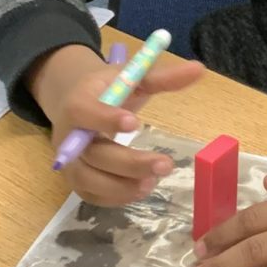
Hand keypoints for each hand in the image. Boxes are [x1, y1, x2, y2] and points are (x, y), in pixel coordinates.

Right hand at [28, 44, 205, 205]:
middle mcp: (68, 135)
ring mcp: (70, 161)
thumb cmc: (108, 88)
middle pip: (93, 153)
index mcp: (78, 102)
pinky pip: (91, 194)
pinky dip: (115, 197)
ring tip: (153, 183)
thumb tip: (198, 69)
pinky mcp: (76, 179)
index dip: (106, 118)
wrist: (76, 102)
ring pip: (88, 180)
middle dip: (129, 163)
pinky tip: (141, 188)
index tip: (136, 124)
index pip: (84, 111)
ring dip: (121, 186)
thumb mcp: (132, 76)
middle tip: (166, 164)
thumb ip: (163, 76)